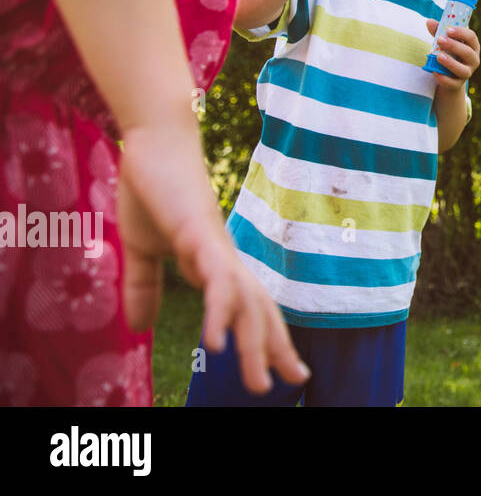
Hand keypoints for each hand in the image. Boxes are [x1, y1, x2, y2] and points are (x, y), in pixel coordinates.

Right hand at [116, 125, 309, 393]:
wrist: (153, 142)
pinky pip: (216, 281)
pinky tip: (217, 344)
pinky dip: (220, 314)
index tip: (285, 371)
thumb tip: (141, 327)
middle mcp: (226, 258)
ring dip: (254, 345)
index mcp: (216, 263)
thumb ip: (145, 287)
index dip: (270, 338)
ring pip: (245, 304)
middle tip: (294, 384)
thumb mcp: (142, 250)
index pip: (251, 307)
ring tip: (259, 382)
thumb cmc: (152, 188)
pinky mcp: (199, 235)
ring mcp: (216, 248)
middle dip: (277, 349)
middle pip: (260, 311)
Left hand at [426, 23, 479, 89]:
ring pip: (463, 70)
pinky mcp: (458, 84)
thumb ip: (438, 32)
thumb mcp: (445, 42)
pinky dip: (444, 79)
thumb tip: (429, 22)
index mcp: (472, 46)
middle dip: (454, 46)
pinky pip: (453, 83)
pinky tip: (435, 72)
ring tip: (438, 56)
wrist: (449, 76)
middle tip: (439, 40)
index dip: (461, 33)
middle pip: (468, 53)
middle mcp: (473, 60)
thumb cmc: (449, 53)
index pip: (471, 37)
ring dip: (451, 63)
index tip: (448, 29)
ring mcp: (467, 73)